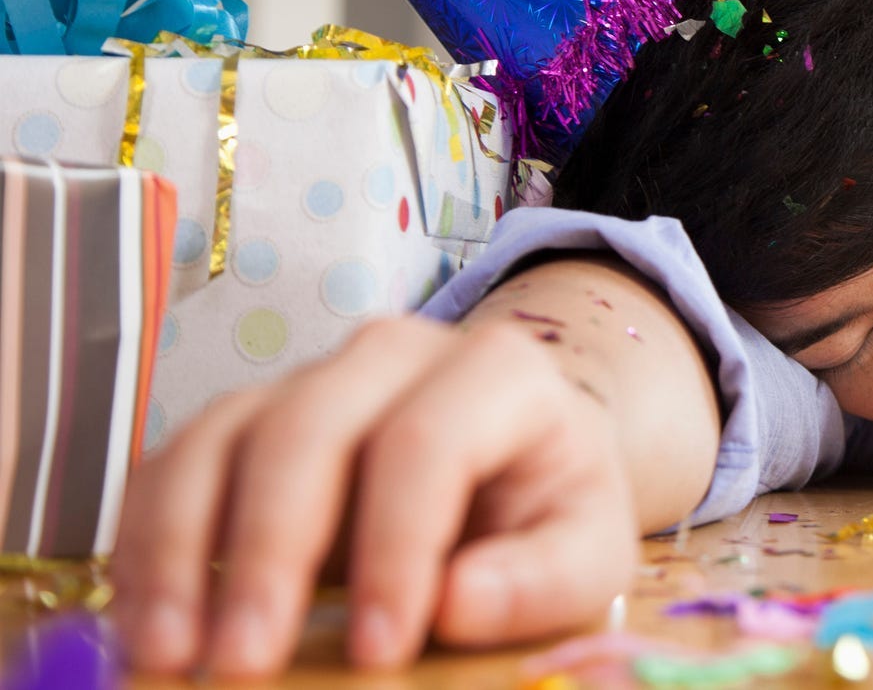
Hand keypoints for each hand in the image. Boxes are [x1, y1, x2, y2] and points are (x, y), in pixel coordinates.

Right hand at [110, 315, 639, 677]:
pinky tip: (144, 623)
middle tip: (243, 661)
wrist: (519, 470)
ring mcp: (311, 378)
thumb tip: (459, 601)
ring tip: (167, 652)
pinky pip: (175, 464)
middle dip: (270, 552)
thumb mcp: (586, 552)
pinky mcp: (248, 421)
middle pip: (308, 429)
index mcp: (499, 373)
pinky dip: (148, 543)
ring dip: (180, 550)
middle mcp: (395, 355)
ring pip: (222, 438)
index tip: (379, 650)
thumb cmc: (550, 512)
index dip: (396, 547)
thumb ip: (543, 578)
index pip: (429, 443)